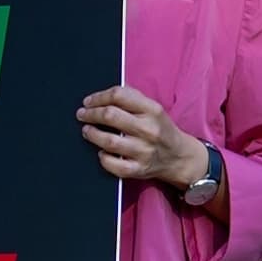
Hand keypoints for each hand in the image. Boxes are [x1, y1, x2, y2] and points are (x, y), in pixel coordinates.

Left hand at [77, 84, 206, 189]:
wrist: (180, 157)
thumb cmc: (160, 129)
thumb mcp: (153, 109)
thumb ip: (132, 97)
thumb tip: (107, 91)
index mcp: (152, 110)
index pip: (120, 95)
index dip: (99, 97)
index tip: (88, 101)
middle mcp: (149, 129)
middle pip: (110, 116)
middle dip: (90, 113)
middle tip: (82, 114)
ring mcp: (144, 151)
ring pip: (108, 141)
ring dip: (92, 134)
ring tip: (87, 130)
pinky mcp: (139, 169)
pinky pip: (113, 164)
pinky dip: (103, 157)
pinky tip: (101, 152)